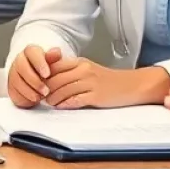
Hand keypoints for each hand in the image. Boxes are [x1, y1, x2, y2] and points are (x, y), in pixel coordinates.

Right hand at [7, 46, 63, 106]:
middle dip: (35, 81)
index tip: (48, 75)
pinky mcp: (11, 87)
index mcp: (30, 51)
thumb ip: (54, 57)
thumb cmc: (47, 69)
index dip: (39, 64)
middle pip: (22, 67)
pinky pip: (14, 92)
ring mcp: (14, 74)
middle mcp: (19, 61)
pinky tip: (34, 99)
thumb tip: (56, 52)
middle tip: (46, 90)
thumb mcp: (53, 62)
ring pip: (17, 81)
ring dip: (30, 91)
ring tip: (42, 96)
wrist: (39, 80)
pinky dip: (25, 98)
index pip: (32, 53)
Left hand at [45, 57, 169, 108]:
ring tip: (49, 103)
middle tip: (40, 96)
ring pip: (63, 89)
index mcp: (80, 62)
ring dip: (53, 98)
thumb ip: (71, 71)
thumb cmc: (109, 80)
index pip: (55, 66)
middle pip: (56, 79)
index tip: (38, 84)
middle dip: (45, 89)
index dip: (43, 76)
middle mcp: (84, 70)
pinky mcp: (96, 96)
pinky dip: (65, 104)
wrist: (131, 85)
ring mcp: (90, 83)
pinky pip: (75, 100)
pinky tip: (61, 107)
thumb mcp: (88, 69)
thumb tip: (50, 78)